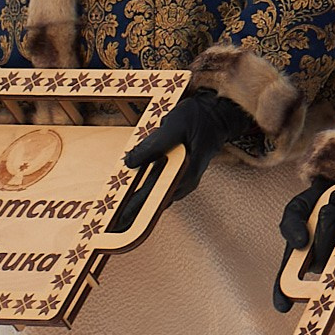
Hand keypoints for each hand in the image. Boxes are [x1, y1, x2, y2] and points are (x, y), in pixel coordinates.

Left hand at [120, 92, 256, 211]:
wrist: (219, 114)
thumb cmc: (200, 118)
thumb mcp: (174, 126)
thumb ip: (152, 145)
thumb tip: (130, 161)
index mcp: (186, 173)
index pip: (156, 197)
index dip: (135, 209)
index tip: (120, 219)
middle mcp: (187, 182)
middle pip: (156, 201)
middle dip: (135, 209)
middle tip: (116, 220)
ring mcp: (185, 180)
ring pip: (158, 195)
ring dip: (141, 200)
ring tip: (122, 208)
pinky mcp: (182, 174)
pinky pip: (162, 186)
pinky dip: (148, 188)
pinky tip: (137, 187)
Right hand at [274, 184, 334, 312]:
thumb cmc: (313, 205)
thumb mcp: (296, 210)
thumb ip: (291, 225)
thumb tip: (299, 243)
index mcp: (299, 258)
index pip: (288, 282)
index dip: (283, 295)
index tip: (283, 306)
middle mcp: (321, 263)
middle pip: (323, 261)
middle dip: (326, 232)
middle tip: (327, 209)